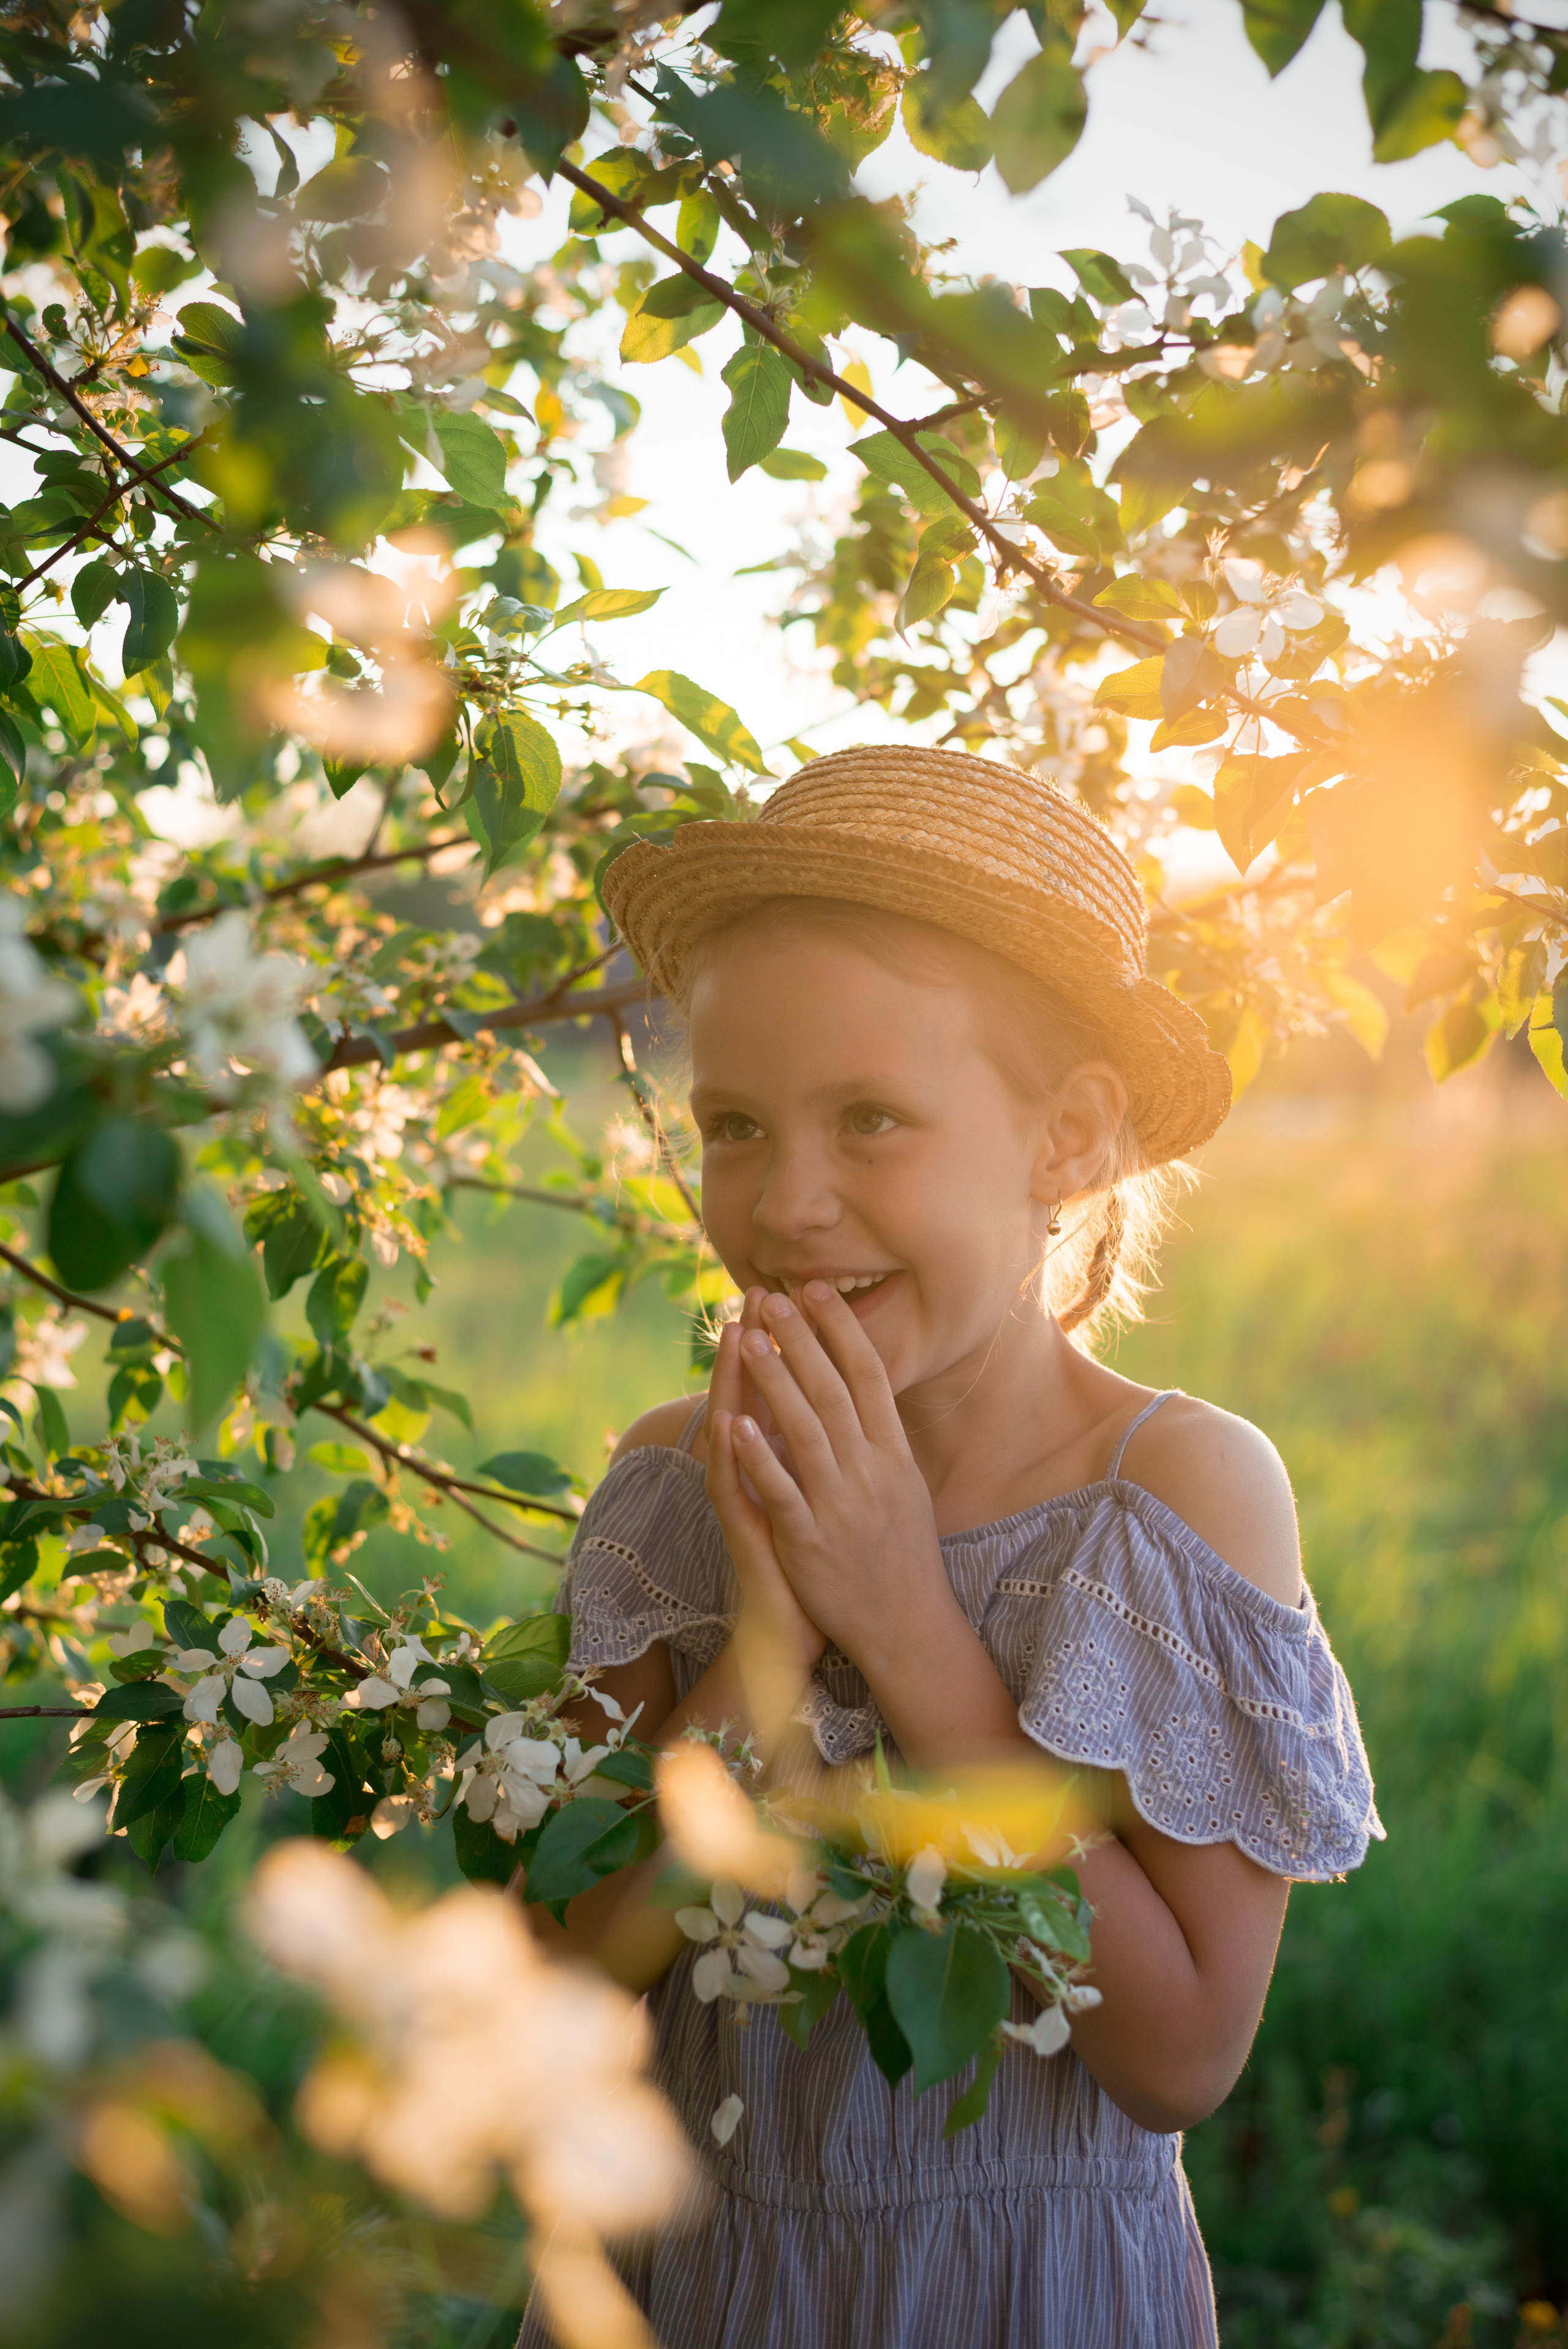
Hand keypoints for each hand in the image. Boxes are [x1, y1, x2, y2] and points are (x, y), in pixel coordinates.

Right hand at [705, 1288, 827, 1680]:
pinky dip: (734, 1457)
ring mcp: (745, 1502)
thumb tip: (838, 1402)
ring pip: (733, 1431)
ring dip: (735, 1384)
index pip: (778, 1390)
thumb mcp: (820, 1494)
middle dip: (757, 1345)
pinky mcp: (745, 1535)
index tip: (794, 1295)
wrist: (792, 1634)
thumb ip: (819, 1449)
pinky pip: (735, 1491)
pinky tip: (729, 1422)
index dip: (786, 1344)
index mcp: (777, 1460)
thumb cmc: (814, 1562)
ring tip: (738, 1337)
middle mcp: (753, 1474)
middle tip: (756, 1295)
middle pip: (749, 1397)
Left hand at [724, 1282, 955, 1668]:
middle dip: (802, 1341)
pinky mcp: (811, 1542)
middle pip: (834, 1392)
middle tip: (773, 1298)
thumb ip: (884, 1438)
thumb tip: (869, 1387)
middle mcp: (871, 1472)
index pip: (869, 1376)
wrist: (907, 1626)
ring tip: (748, 1340)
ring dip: (775, 1381)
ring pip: (806, 1431)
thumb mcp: (907, 1486)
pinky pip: (782, 1492)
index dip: (842, 1329)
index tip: (816, 1291)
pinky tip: (736, 1425)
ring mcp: (841, 1506)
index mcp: (894, 1454)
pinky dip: (760, 1458)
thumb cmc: (902, 1554)